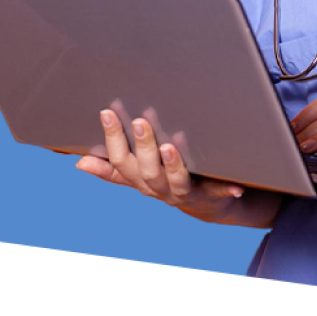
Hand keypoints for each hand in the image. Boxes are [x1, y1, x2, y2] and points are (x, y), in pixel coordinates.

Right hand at [75, 107, 245, 223]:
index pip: (120, 161)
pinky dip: (227, 189)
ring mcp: (185, 193)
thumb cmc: (167, 181)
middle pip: (147, 171)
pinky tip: (237, 185)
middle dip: (144, 147)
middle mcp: (159, 188)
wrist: (205, 205)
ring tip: (170, 146)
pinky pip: (219, 192)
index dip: (113, 138)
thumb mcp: (138, 176)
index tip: (107, 111)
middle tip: (140, 121)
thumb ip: (112, 169)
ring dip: (173, 165)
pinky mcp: (211, 195)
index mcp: (141, 180)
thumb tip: (79, 163)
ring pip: (176, 181)